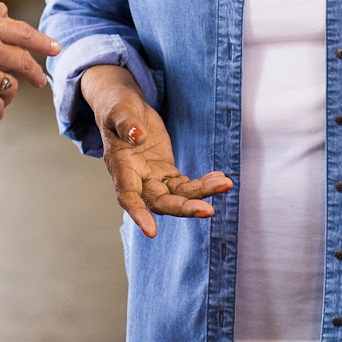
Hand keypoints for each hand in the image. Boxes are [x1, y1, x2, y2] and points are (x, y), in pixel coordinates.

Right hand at [85, 76, 230, 237]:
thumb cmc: (117, 109)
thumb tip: (137, 136)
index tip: (151, 232)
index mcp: (120, 167)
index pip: (128, 196)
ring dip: (201, 194)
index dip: (138, 214)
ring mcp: (153, 178)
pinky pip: (186, 185)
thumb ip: (126, 124)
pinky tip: (221, 179)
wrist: (125, 109)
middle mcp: (136, 179)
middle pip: (160, 202)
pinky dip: (203, 184)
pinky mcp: (166, 173)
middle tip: (208, 210)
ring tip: (225, 184)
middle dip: (184, 207)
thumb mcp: (119, 110)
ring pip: (177, 196)